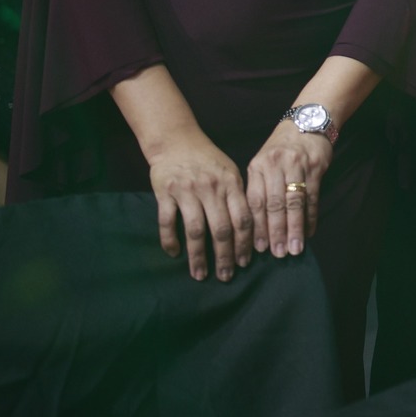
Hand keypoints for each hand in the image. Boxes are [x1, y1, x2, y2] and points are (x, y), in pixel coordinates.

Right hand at [145, 128, 252, 280]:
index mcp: (231, 183)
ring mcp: (187, 191)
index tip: (246, 262)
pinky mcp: (164, 193)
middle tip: (226, 276)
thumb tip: (250, 229)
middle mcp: (211, 188)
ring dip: (198, 256)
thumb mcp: (230, 172)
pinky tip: (174, 254)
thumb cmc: (208, 159)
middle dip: (225, 256)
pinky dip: (170, 240)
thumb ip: (238, 197)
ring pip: (195, 230)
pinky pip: (167, 222)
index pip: (243, 218)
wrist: (176, 140)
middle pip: (221, 229)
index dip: (245, 243)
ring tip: (200, 274)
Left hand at [245, 121, 333, 258]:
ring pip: (294, 202)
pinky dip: (311, 216)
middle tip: (278, 254)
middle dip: (276, 232)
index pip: (255, 201)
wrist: (307, 120)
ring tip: (295, 248)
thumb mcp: (263, 163)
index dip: (257, 226)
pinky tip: (310, 231)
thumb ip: (258, 188)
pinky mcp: (315, 166)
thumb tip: (254, 226)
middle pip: (274, 204)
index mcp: (257, 167)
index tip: (258, 248)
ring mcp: (296, 165)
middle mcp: (274, 166)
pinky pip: (312, 196)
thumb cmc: (281, 148)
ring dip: (295, 228)